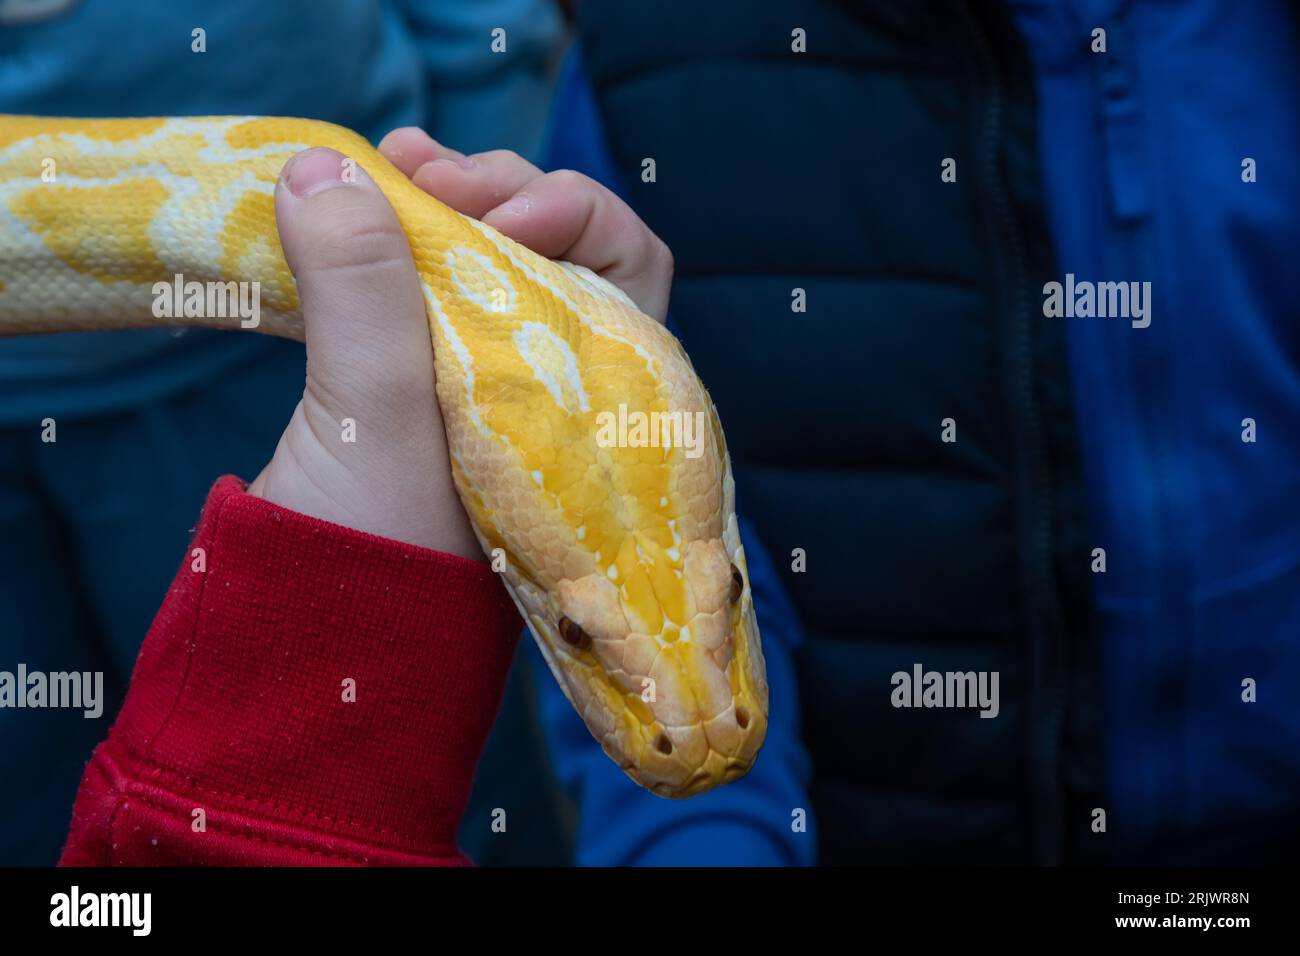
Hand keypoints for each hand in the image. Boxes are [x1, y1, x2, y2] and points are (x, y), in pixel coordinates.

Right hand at [247, 132, 673, 556]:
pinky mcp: (416, 398)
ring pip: (483, 267)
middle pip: (555, 249)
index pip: (628, 267)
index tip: (490, 210)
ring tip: (371, 169)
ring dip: (434, 207)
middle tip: (418, 172)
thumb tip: (327, 170)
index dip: (572, 212)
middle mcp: (550, 393)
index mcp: (589, 403)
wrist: (313, 656)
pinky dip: (388, 246)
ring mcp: (482, 393)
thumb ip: (365, 291)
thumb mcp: (379, 422)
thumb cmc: (378, 562)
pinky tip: (340, 212)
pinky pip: (418, 296)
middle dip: (493, 191)